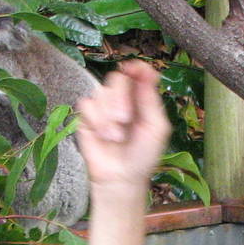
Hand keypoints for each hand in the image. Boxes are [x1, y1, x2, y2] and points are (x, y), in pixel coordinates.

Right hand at [76, 60, 172, 191]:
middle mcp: (122, 99)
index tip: (135, 70)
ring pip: (100, 91)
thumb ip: (151, 100)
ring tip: (115, 136)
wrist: (121, 177)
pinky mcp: (86, 118)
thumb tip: (147, 73)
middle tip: (125, 119)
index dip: (137, 68)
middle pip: (116, 78)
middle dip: (121, 98)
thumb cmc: (143, 155)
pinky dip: (96, 121)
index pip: (138, 73)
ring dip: (108, 115)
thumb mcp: (157, 128)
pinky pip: (87, 104)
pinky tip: (102, 136)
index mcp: (141, 98)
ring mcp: (103, 107)